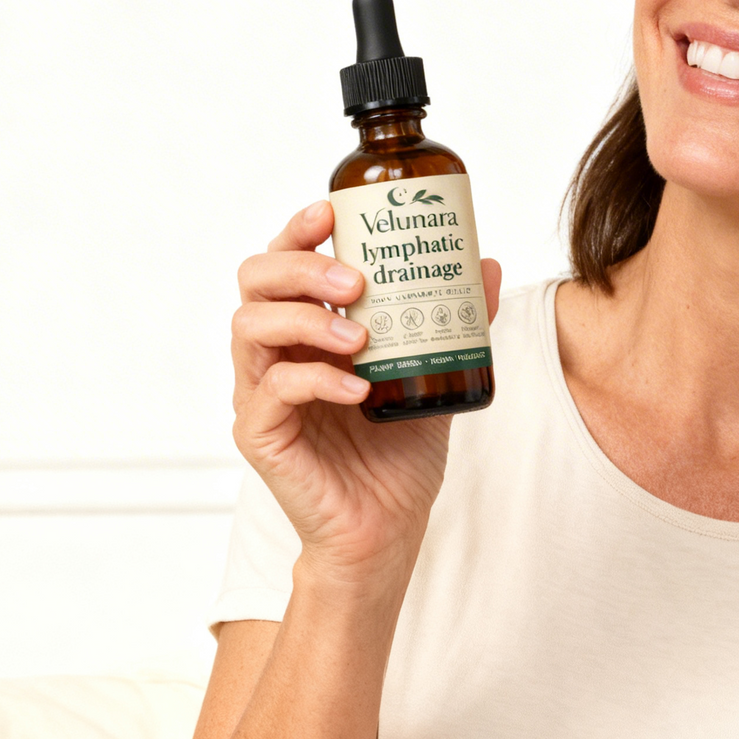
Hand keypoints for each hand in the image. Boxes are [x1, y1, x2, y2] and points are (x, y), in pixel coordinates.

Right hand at [230, 199, 502, 586]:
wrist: (388, 529)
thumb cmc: (400, 451)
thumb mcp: (435, 373)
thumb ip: (456, 320)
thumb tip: (487, 263)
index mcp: (307, 328)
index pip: (284, 262)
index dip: (299, 229)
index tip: (334, 209)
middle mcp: (276, 352)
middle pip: (254, 281)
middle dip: (299, 266)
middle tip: (353, 279)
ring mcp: (261, 393)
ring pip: (250, 327)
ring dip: (306, 319)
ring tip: (359, 334)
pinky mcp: (260, 435)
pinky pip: (271, 392)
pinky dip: (316, 380)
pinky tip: (357, 387)